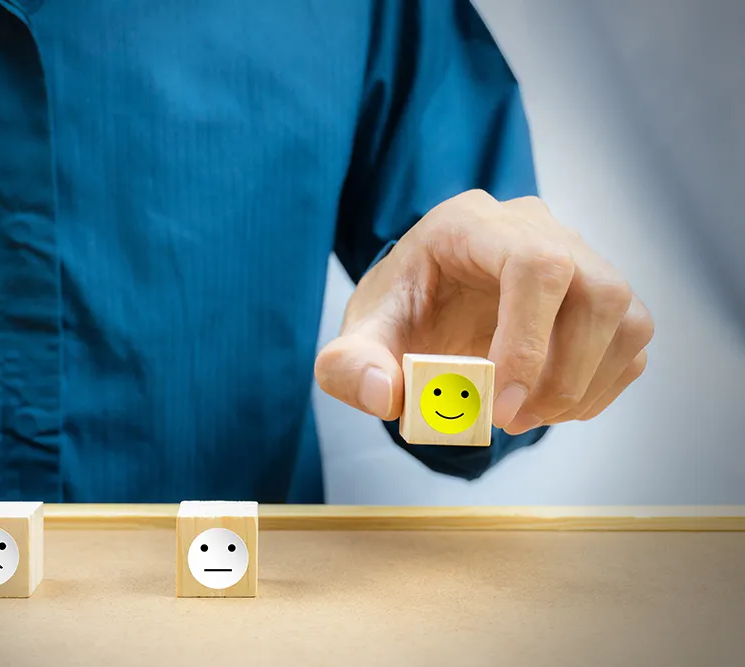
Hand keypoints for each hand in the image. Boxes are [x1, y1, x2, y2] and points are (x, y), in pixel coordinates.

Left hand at [315, 190, 654, 434]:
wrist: (422, 305)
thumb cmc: (397, 313)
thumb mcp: (360, 337)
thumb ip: (350, 365)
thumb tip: (382, 393)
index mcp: (470, 223)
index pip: (534, 264)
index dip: (528, 339)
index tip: (499, 402)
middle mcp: (535, 227)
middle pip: (597, 289)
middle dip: (562, 372)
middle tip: (510, 419)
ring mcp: (576, 256)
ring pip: (625, 315)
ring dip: (585, 382)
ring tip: (527, 415)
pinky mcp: (598, 296)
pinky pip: (630, 340)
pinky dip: (600, 386)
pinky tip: (550, 406)